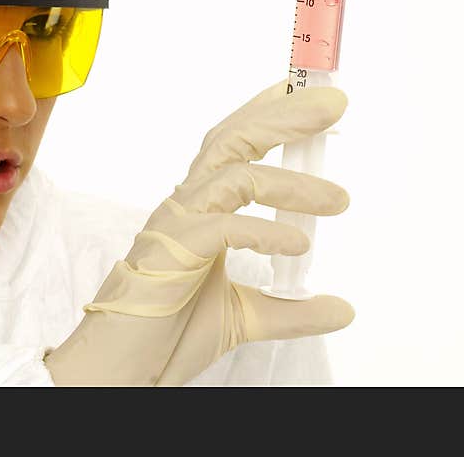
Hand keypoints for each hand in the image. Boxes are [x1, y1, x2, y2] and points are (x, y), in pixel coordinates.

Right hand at [43, 80, 354, 385]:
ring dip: (289, 181)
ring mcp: (177, 225)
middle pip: (233, 141)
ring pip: (232, 175)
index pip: (231, 147)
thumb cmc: (164, 334)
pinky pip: (223, 226)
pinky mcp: (172, 252)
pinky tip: (296, 245)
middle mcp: (186, 206)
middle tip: (333, 102)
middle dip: (282, 116)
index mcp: (198, 210)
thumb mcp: (244, 317)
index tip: (305, 93)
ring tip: (338, 200)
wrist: (122, 369)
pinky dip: (264, 231)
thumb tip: (341, 307)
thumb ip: (290, 308)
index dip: (266, 114)